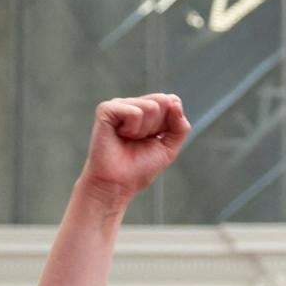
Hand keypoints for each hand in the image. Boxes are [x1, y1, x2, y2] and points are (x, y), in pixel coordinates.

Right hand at [77, 94, 190, 208]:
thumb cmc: (140, 167)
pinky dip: (132, 129)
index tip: (155, 139)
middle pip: (163, 102)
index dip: (169, 124)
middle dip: (158, 127)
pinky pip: (134, 112)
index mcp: (147, 110)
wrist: (119, 183)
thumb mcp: (169, 147)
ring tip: (130, 139)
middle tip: (141, 140)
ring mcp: (118, 104)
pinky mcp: (106, 109)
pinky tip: (120, 136)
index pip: (172, 102)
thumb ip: (180, 126)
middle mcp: (132, 104)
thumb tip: (175, 102)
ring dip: (145, 130)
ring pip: (151, 107)